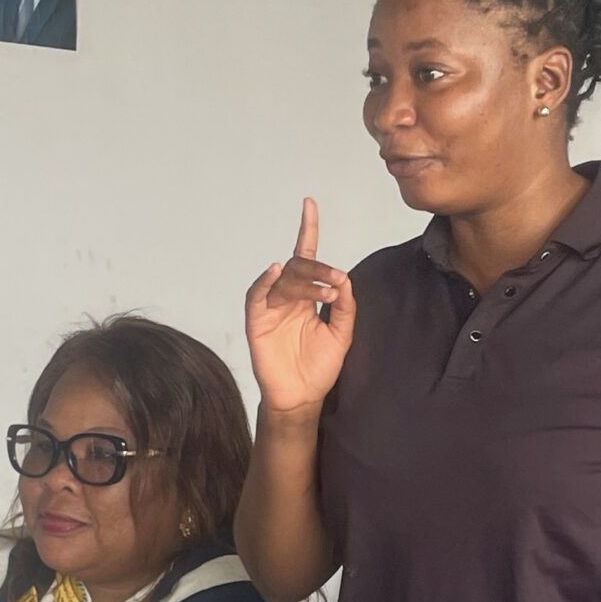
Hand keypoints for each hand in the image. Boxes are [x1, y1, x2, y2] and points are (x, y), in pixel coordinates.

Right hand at [244, 198, 355, 414]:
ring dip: (306, 280)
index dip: (307, 230)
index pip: (307, 257)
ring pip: (284, 280)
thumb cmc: (319, 367)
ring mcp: (271, 307)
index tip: (309, 204)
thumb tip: (344, 278)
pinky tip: (276, 271)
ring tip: (327, 291)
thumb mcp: (342, 334)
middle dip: (319, 270)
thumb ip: (344, 306)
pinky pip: (257, 295)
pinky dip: (265, 281)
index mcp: (307, 296)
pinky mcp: (256, 321)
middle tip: (337, 280)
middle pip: (299, 268)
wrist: (302, 397)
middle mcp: (288, 297)